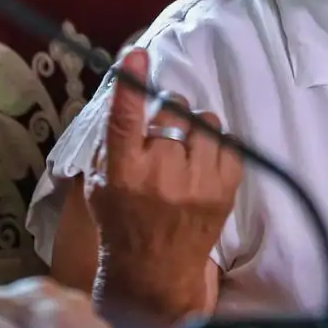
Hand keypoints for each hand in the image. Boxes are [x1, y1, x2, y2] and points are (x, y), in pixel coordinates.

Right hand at [84, 49, 241, 320]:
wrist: (155, 272)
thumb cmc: (122, 220)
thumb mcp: (100, 182)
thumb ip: (114, 140)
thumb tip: (130, 91)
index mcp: (123, 172)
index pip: (127, 119)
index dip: (131, 83)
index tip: (137, 55)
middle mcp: (161, 175)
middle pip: (173, 112)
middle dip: (168, 114)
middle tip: (162, 135)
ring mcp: (198, 183)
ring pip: (204, 121)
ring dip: (193, 128)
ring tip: (183, 152)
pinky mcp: (226, 190)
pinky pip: (227, 141)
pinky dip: (215, 146)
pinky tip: (201, 164)